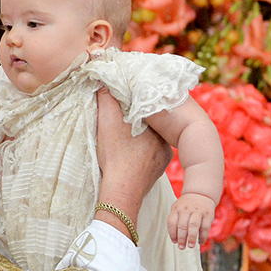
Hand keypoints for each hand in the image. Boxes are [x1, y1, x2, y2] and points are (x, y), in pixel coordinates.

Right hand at [95, 89, 170, 238]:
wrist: (122, 190)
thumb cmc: (116, 154)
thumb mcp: (107, 121)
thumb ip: (107, 98)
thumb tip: (105, 79)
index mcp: (156, 124)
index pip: (145, 107)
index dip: (133, 102)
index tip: (122, 101)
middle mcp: (164, 139)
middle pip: (147, 123)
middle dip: (134, 119)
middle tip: (120, 119)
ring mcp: (163, 156)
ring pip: (149, 139)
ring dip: (137, 137)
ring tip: (121, 138)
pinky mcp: (157, 169)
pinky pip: (149, 154)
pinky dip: (139, 152)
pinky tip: (127, 154)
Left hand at [168, 191, 215, 249]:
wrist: (200, 194)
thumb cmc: (186, 206)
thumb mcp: (177, 208)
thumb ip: (175, 221)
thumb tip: (175, 239)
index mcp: (176, 209)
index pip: (172, 222)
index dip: (172, 233)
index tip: (174, 242)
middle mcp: (186, 210)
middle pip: (182, 225)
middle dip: (181, 238)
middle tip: (181, 247)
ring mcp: (197, 211)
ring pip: (193, 226)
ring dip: (191, 237)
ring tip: (190, 246)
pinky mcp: (208, 214)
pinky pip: (205, 227)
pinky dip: (203, 236)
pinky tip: (200, 242)